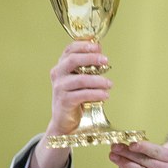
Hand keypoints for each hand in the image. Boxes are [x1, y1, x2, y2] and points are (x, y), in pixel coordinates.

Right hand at [30, 40, 111, 167]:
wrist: (63, 121)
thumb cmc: (74, 98)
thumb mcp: (79, 80)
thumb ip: (86, 67)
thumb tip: (100, 52)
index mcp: (61, 66)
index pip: (70, 50)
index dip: (84, 46)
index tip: (98, 47)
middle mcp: (57, 74)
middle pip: (73, 60)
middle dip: (91, 58)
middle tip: (106, 61)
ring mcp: (59, 88)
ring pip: (80, 79)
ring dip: (97, 80)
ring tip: (110, 84)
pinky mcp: (64, 101)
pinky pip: (82, 94)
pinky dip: (96, 94)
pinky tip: (105, 96)